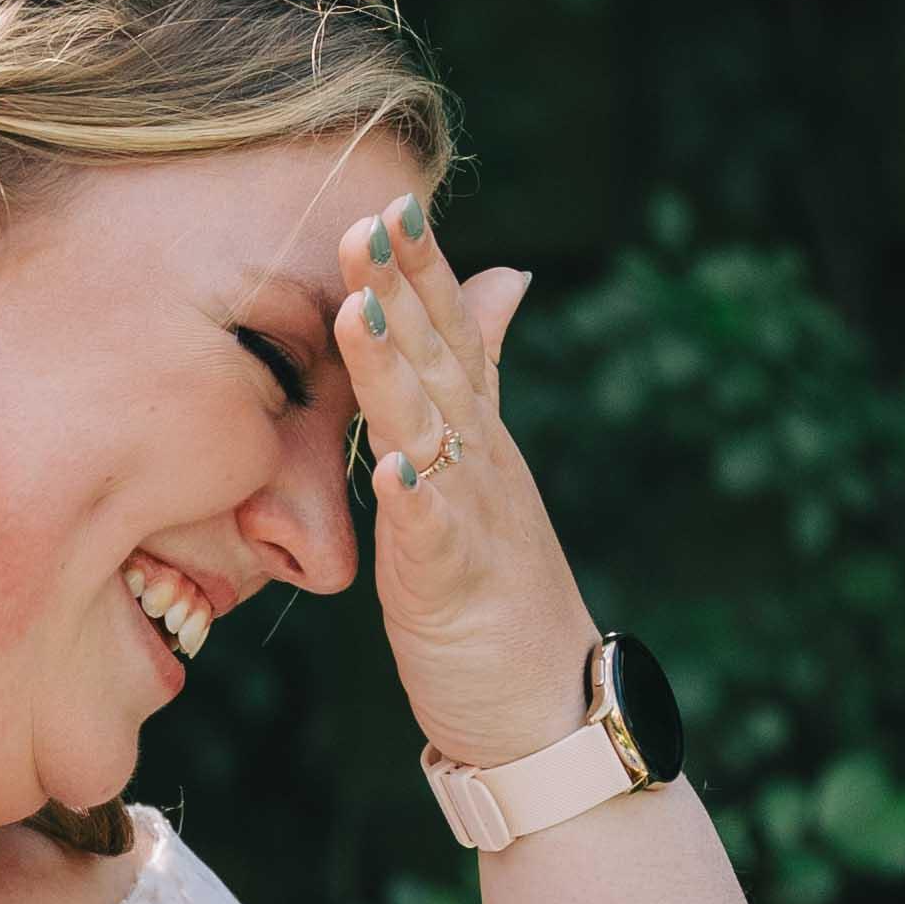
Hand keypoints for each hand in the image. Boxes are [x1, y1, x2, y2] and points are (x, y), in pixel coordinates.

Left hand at [334, 194, 598, 770]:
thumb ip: (477, 373)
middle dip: (401, 290)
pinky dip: (418, 503)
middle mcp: (479, 463)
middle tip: (365, 219)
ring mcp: (474, 521)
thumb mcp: (479, 466)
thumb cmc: (497, 585)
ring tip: (358, 314)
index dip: (419, 268)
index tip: (387, 198)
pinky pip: (437, 539)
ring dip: (396, 373)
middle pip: (439, 362)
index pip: (448, 333)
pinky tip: (391, 469)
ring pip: (431, 433)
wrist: (546, 706)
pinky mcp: (458, 588)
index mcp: (475, 435)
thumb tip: (502, 276)